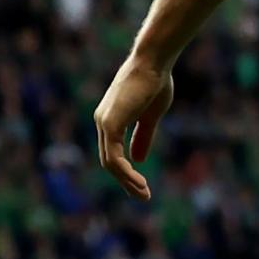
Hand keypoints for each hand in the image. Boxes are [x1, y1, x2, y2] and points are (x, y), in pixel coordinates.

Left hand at [94, 53, 173, 201]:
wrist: (154, 62)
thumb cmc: (155, 82)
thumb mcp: (151, 115)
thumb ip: (143, 136)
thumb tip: (138, 160)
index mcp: (110, 119)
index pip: (113, 153)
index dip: (126, 172)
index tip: (142, 186)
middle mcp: (102, 121)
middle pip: (109, 161)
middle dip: (126, 182)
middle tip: (144, 196)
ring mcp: (104, 122)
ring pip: (110, 163)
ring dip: (127, 181)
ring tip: (144, 194)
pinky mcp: (110, 124)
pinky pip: (114, 157)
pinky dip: (125, 173)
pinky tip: (139, 181)